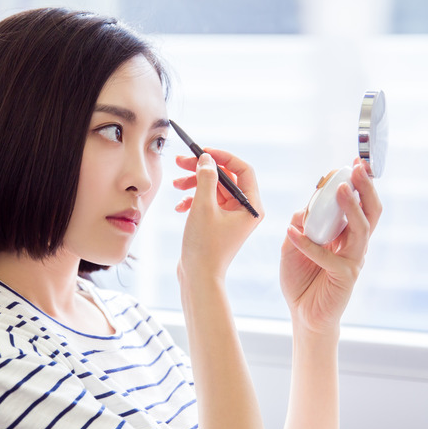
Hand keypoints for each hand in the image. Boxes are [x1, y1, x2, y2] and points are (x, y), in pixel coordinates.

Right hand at [173, 149, 263, 282]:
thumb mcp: (204, 206)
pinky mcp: (218, 223)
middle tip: (181, 162)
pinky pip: (207, 202)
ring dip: (194, 184)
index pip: (243, 169)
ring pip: (213, 188)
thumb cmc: (205, 246)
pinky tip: (180, 206)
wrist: (198, 277)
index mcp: (251, 206)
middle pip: (225, 177)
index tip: (203, 152)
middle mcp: (245, 210)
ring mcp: (231, 217)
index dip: (223, 156)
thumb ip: (206, 178)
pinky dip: (193, 200)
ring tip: (175, 185)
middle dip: (202, 169)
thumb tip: (206, 159)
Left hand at [280, 160, 381, 335]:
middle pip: (369, 211)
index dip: (358, 184)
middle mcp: (354, 244)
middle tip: (358, 168)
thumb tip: (304, 209)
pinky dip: (309, 244)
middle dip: (365, 188)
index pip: (356, 204)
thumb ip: (300, 227)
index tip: (353, 163)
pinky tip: (291, 234)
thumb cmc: (301, 279)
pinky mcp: (345, 277)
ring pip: (360, 229)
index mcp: (344, 234)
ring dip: (350, 208)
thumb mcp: (292, 247)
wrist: (303, 315)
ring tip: (340, 189)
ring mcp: (353, 260)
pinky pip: (329, 256)